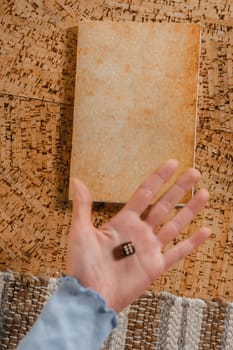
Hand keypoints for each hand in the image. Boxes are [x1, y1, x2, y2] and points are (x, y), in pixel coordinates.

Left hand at [66, 159, 209, 311]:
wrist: (89, 296)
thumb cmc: (81, 265)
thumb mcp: (80, 231)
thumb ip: (83, 206)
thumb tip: (77, 180)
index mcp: (123, 221)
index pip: (145, 193)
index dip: (159, 178)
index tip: (172, 163)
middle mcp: (139, 232)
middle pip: (164, 205)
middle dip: (180, 188)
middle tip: (194, 173)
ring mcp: (149, 248)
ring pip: (175, 224)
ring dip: (190, 210)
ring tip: (204, 193)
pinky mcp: (156, 266)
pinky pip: (178, 252)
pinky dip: (192, 242)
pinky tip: (205, 230)